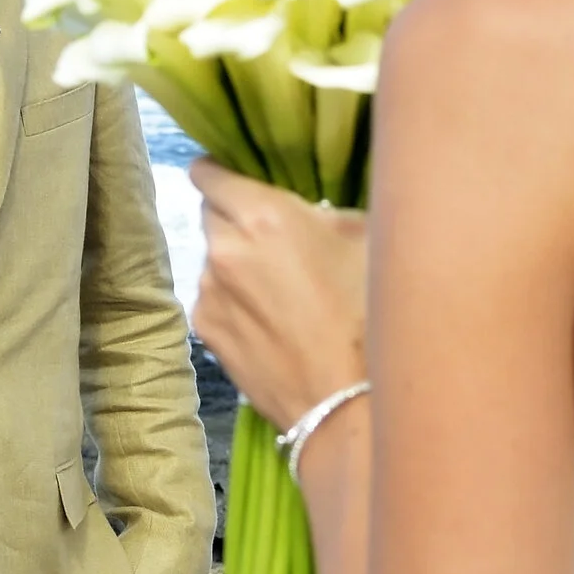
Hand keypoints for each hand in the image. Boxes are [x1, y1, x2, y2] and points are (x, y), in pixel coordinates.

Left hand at [189, 160, 369, 430]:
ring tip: (278, 291)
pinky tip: (269, 322)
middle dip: (235, 219)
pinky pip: (213, 298)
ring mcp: (209, 292)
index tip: (229, 176)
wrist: (345, 401)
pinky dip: (232, 301)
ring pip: (213, 259)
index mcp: (263, 216)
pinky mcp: (205, 330)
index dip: (219, 171)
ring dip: (235, 263)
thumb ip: (323, 211)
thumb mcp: (365, 240)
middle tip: (271, 238)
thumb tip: (308, 209)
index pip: (210, 173)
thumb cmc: (367, 316)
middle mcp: (224, 248)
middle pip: (211, 214)